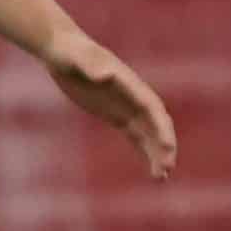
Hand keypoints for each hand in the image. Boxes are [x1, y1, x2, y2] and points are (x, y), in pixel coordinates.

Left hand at [43, 30, 177, 179]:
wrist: (63, 51)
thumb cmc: (69, 52)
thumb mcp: (77, 58)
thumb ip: (91, 66)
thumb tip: (106, 74)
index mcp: (128, 82)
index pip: (151, 107)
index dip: (160, 126)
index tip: (166, 145)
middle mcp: (133, 96)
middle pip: (156, 123)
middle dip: (164, 144)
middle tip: (167, 168)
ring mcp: (126, 106)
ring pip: (149, 133)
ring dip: (158, 154)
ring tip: (161, 178)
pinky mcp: (116, 115)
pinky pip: (136, 136)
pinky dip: (145, 152)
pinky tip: (152, 171)